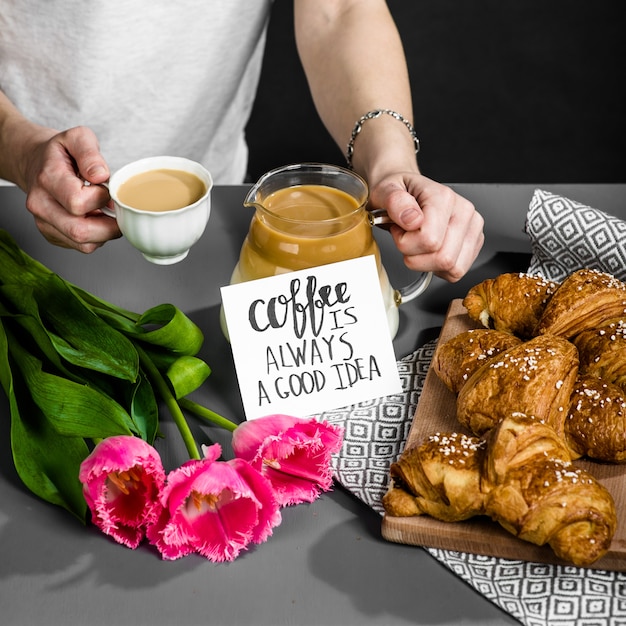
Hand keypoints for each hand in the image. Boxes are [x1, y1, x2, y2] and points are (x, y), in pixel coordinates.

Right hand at [22, 126, 120, 251]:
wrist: (38, 163)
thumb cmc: (62, 153)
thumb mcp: (78, 138)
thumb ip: (90, 153)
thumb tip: (100, 175)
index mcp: (47, 179)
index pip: (78, 202)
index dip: (101, 198)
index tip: (106, 189)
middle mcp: (41, 205)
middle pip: (80, 232)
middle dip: (108, 225)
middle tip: (115, 209)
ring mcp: (45, 223)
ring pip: (84, 244)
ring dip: (104, 233)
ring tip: (105, 212)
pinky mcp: (53, 236)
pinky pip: (83, 247)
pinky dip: (97, 237)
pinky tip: (95, 219)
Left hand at [369, 172, 483, 281]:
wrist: (405, 192)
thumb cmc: (398, 192)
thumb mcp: (384, 190)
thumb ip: (394, 202)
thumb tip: (412, 219)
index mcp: (444, 197)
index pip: (429, 240)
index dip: (405, 242)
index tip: (399, 229)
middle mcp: (464, 211)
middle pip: (443, 257)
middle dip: (416, 256)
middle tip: (407, 238)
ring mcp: (472, 228)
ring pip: (453, 268)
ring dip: (428, 264)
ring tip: (418, 245)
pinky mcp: (474, 242)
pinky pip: (457, 271)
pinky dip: (439, 269)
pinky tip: (429, 252)